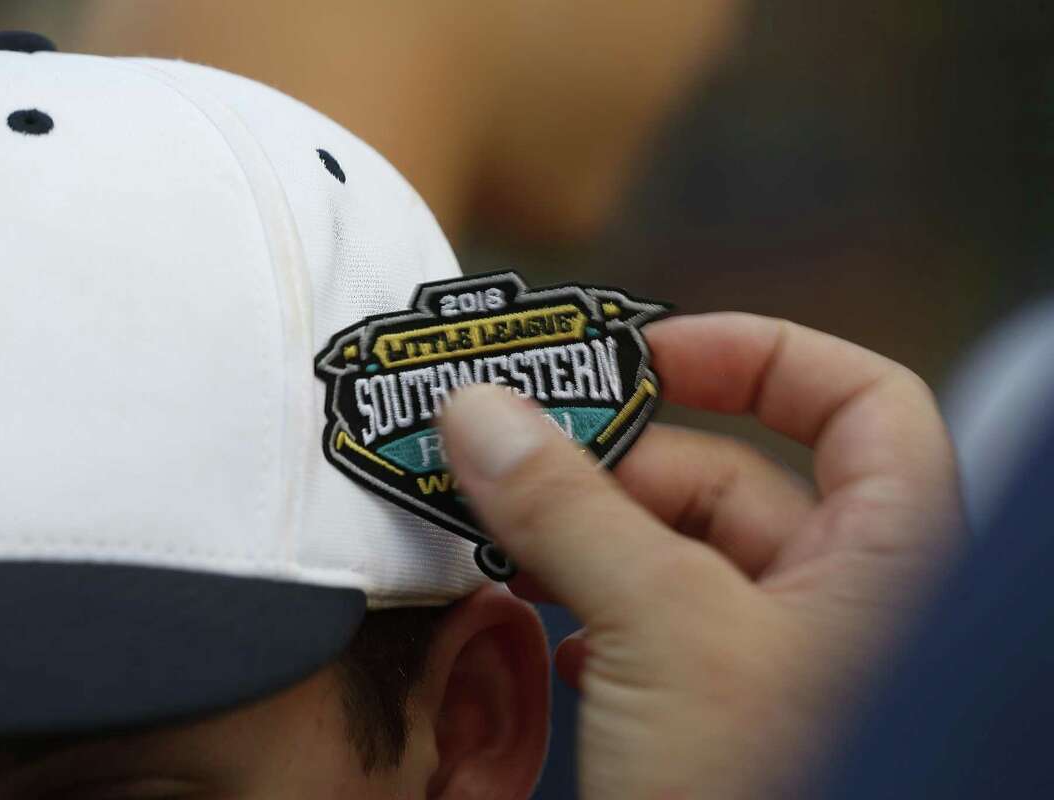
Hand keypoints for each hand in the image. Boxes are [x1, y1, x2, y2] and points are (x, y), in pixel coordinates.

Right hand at [439, 313, 964, 798]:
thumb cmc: (767, 795)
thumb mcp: (663, 629)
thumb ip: (570, 508)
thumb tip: (481, 411)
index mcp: (889, 554)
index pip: (859, 398)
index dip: (759, 353)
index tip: (647, 355)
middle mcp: (841, 600)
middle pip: (731, 475)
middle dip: (618, 462)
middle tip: (513, 452)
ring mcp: (774, 662)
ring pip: (676, 555)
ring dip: (587, 538)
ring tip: (505, 536)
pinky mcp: (714, 716)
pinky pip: (650, 627)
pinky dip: (590, 611)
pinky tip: (544, 627)